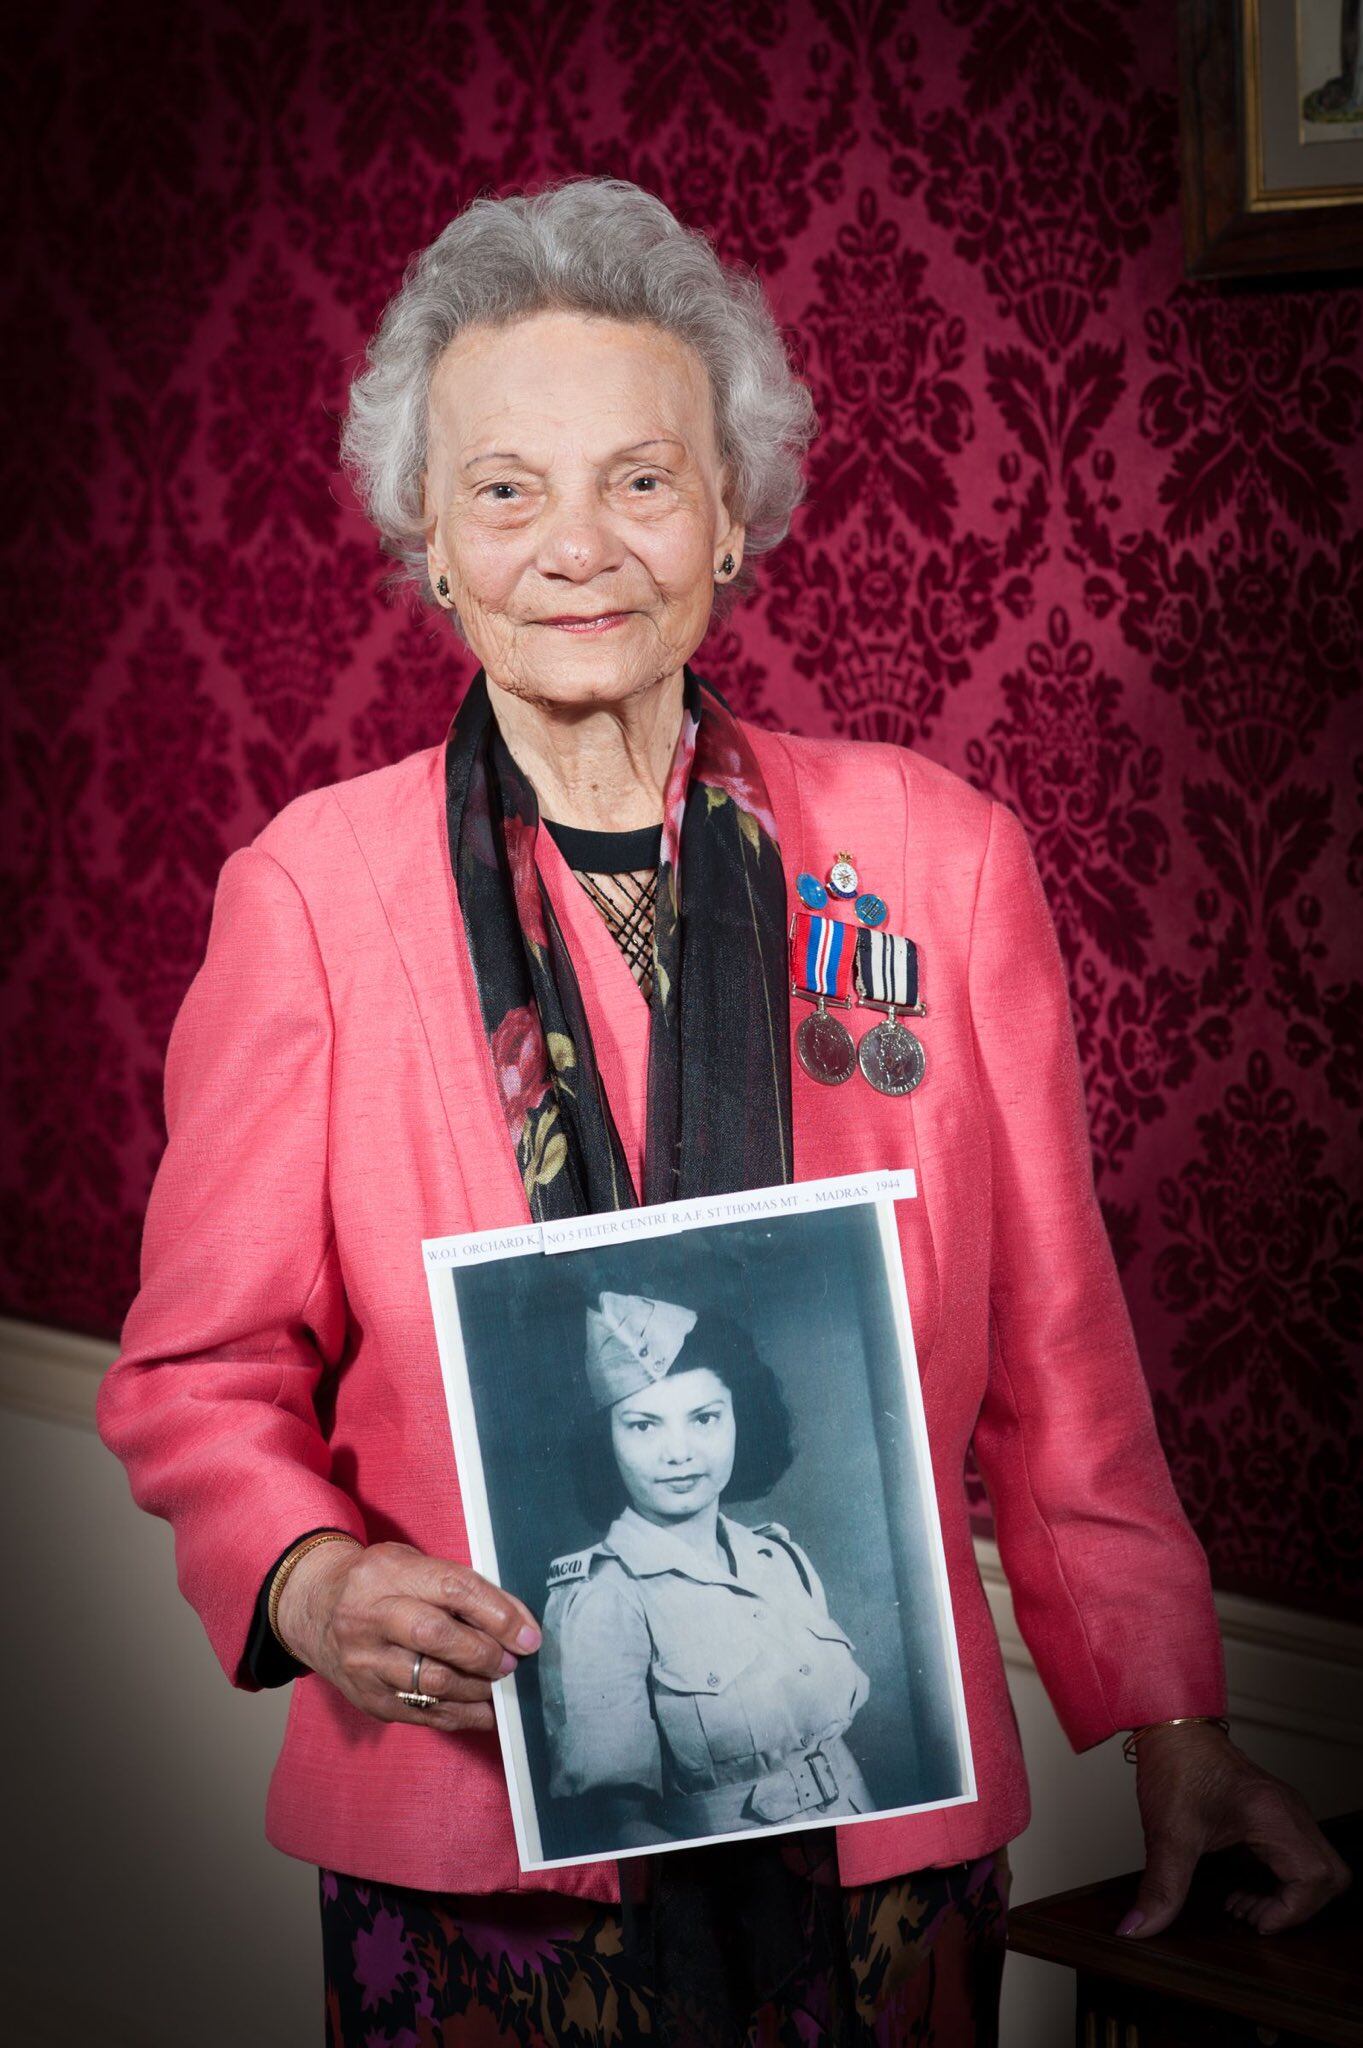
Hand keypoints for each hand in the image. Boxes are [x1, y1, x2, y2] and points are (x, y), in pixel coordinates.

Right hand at [275, 1539, 541, 1733]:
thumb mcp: (414, 1565)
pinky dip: (460, 1715)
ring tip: (495, 1683)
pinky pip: (421, 1712)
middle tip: (510, 1662)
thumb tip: (520, 1624)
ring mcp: (364, 1661)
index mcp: (388, 1573)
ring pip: (431, 1682)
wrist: (316, 1608)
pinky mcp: (367, 1697)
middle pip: (437, 1637)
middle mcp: (370, 1617)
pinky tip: (482, 1710)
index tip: (528, 1636)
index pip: (453, 1589)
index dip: (498, 1614)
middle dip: (485, 1653)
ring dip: (476, 1688)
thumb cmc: (380, 1583)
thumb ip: (464, 1588)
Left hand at [1118, 1721, 1351, 1937]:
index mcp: (1271, 1814)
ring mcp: (1286, 1810)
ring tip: (1241, 1904)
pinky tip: (1241, 1884)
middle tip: (1252, 1914)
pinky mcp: (1276, 1812)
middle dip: (1296, 1907)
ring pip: (1319, 1866)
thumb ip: (1160, 1887)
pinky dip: (1279, 1880)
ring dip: (1288, 1896)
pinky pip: (1300, 1855)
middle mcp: (1289, 1811)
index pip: (1315, 1877)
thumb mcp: (1167, 1833)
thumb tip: (1139, 1928)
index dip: (1291, 1911)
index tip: (1254, 1922)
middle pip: (1330, 1875)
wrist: (1170, 1723)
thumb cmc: (1176, 1764)